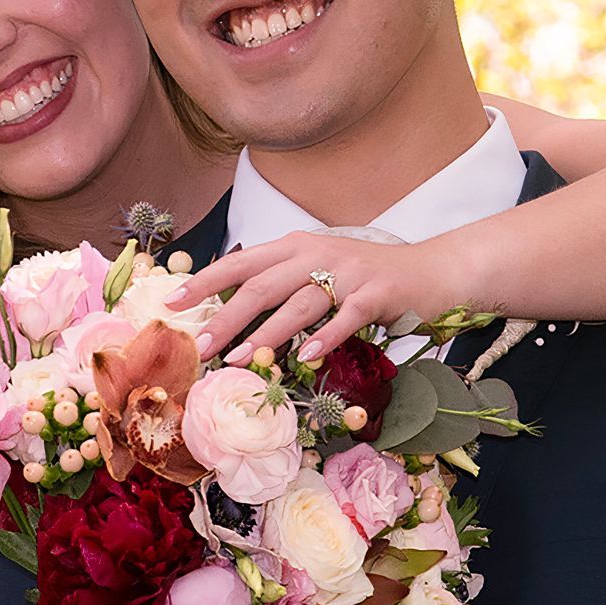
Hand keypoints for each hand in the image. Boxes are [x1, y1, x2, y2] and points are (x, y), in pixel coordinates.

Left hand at [168, 230, 456, 365]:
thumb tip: (231, 308)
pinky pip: (346, 317)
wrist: (432, 270)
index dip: (206, 281)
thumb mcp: (319, 269)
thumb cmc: (368, 277)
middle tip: (201, 346)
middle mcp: (318, 253)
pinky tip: (306, 356)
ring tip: (239, 359)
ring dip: (265, 334)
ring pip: (298, 303)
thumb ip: (281, 281)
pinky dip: (325, 336)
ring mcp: (349, 273)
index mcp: (297, 245)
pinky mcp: (376, 294)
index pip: (241, 262)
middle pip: (262, 285)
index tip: (173, 302)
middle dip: (226, 317)